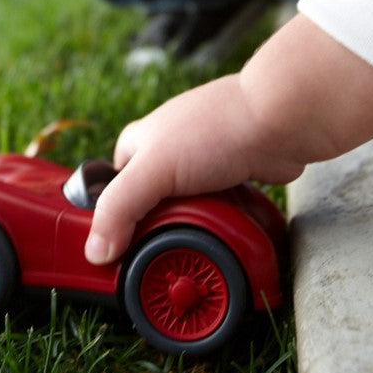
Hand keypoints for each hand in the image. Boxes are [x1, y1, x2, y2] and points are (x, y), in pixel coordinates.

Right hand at [84, 72, 297, 264]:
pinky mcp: (230, 174)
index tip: (118, 249)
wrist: (278, 121)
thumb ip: (120, 208)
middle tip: (164, 249)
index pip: (111, 186)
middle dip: (158, 226)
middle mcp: (168, 149)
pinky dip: (217, 219)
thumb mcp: (154, 169)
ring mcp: (201, 162)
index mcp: (140, 142)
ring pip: (185, 208)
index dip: (113, 216)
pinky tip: (222, 229)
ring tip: (199, 240)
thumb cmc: (215, 129)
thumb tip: (94, 251)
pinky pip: (215, 207)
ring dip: (191, 225)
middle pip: (150, 202)